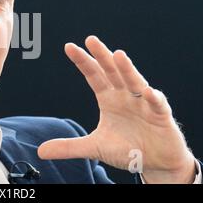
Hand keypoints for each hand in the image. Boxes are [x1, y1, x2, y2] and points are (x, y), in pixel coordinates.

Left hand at [38, 35, 195, 182]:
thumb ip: (69, 147)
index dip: (82, 61)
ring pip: (134, 82)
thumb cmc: (126, 149)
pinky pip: (157, 104)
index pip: (93, 75)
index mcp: (108, 98)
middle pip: (112, 72)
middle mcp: (124, 95)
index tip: (69, 47)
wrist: (155, 162)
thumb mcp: (94, 147)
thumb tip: (41, 150)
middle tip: (90, 39)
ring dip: (127, 69)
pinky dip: (154, 98)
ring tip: (118, 55)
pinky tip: (148, 91)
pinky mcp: (161, 115)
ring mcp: (143, 103)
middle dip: (102, 56)